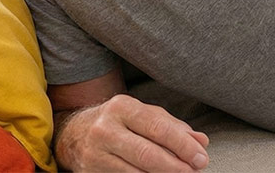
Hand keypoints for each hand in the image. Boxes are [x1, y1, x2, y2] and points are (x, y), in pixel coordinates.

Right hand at [55, 94, 209, 171]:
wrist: (73, 134)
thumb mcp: (144, 115)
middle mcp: (105, 129)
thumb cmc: (118, 122)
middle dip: (176, 166)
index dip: (183, 145)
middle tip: (194, 171)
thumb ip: (173, 127)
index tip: (201, 157)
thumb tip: (201, 142)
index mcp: (122, 107)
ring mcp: (95, 154)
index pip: (158, 127)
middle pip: (147, 154)